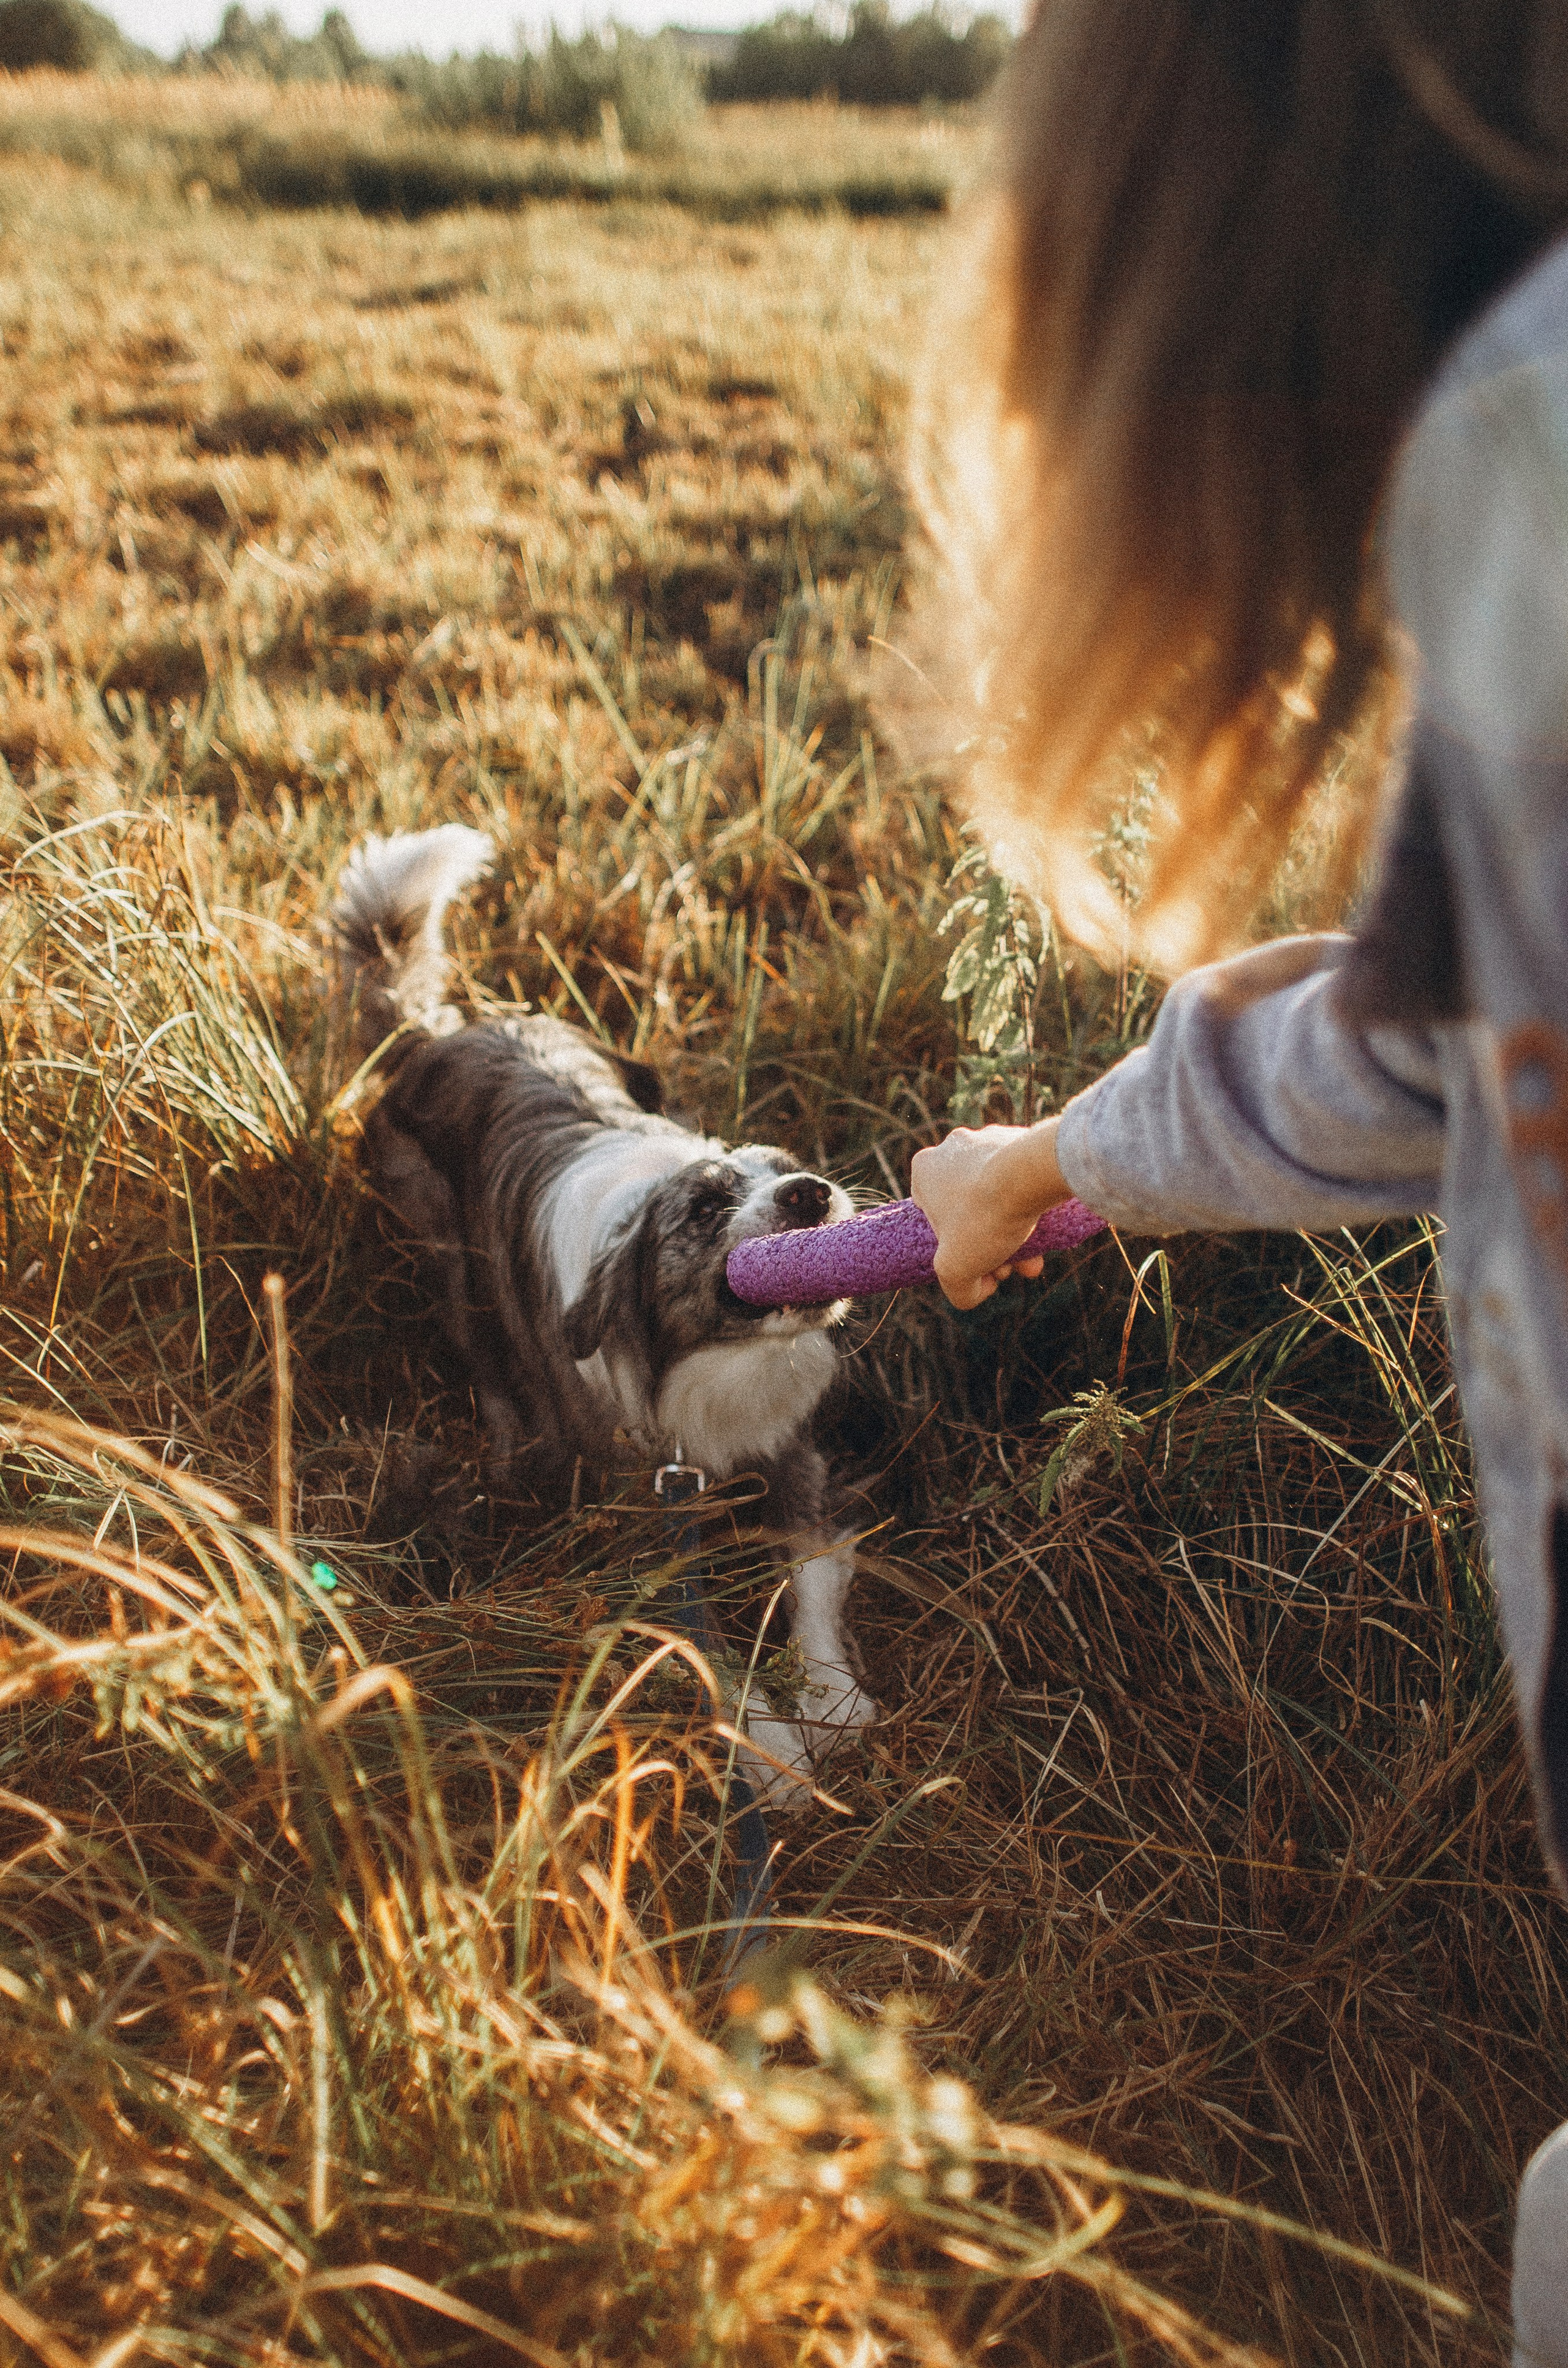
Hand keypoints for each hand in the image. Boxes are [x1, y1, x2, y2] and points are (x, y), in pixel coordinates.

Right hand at [910, 1118, 1069, 1309]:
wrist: (1033, 1175)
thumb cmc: (984, 1216)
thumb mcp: (955, 1270)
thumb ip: (958, 1288)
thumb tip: (978, 1290)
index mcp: (925, 1169)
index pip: (931, 1217)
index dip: (952, 1249)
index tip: (977, 1266)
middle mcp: (954, 1147)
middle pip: (970, 1212)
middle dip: (990, 1247)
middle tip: (1008, 1269)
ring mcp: (990, 1140)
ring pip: (999, 1198)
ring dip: (1015, 1234)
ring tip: (1033, 1261)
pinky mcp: (1024, 1138)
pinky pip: (1024, 1181)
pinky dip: (1032, 1208)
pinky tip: (1048, 1234)